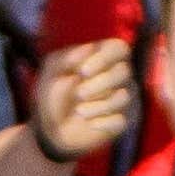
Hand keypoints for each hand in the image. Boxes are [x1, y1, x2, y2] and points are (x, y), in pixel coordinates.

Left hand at [32, 39, 138, 159]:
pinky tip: (91, 124)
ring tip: (79, 111)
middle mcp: (118, 76)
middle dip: (101, 83)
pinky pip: (121, 120)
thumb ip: (67, 58)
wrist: (50, 127)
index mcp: (103, 58)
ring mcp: (122, 98)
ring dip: (100, 105)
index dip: (105, 58)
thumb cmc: (53, 91)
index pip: (119, 48)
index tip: (83, 71)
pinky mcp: (121, 121)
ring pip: (124, 97)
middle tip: (80, 94)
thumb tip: (89, 48)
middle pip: (124, 72)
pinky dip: (104, 122)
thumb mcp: (52, 71)